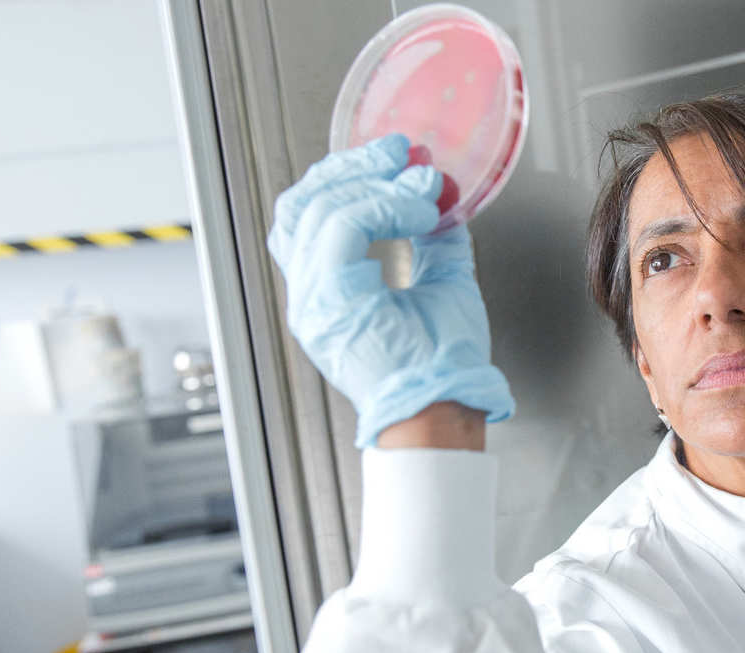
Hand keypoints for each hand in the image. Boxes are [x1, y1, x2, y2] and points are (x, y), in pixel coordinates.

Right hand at [268, 133, 513, 447]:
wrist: (445, 410)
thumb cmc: (443, 367)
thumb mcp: (443, 284)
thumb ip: (435, 240)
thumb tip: (443, 199)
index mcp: (327, 293)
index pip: (307, 218)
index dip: (344, 178)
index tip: (392, 157)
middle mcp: (309, 296)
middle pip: (298, 205)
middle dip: (350, 167)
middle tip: (397, 150)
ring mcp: (313, 299)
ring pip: (316, 209)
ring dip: (372, 181)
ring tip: (418, 181)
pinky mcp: (331, 300)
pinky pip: (343, 226)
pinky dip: (384, 205)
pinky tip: (420, 209)